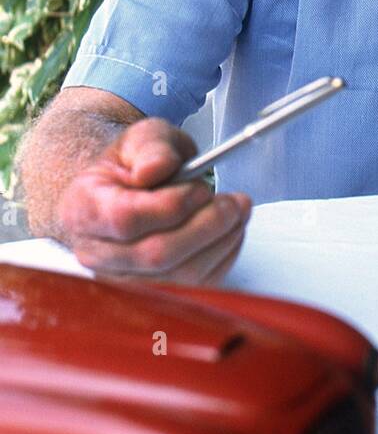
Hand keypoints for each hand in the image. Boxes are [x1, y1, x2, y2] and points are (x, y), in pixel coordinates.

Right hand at [55, 118, 251, 282]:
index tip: (200, 187)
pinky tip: (231, 231)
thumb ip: (150, 147)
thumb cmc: (133, 167)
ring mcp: (125, 281)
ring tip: (237, 210)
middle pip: (157, 255)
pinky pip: (198, 285)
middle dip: (206, 225)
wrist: (127, 193)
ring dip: (221, 241)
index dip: (171, 205)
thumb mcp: (140, 139)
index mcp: (83, 211)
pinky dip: (224, 256)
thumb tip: (154, 169)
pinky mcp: (156, 294)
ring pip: (181, 275)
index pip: (125, 220)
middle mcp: (97, 254)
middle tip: (233, 201)